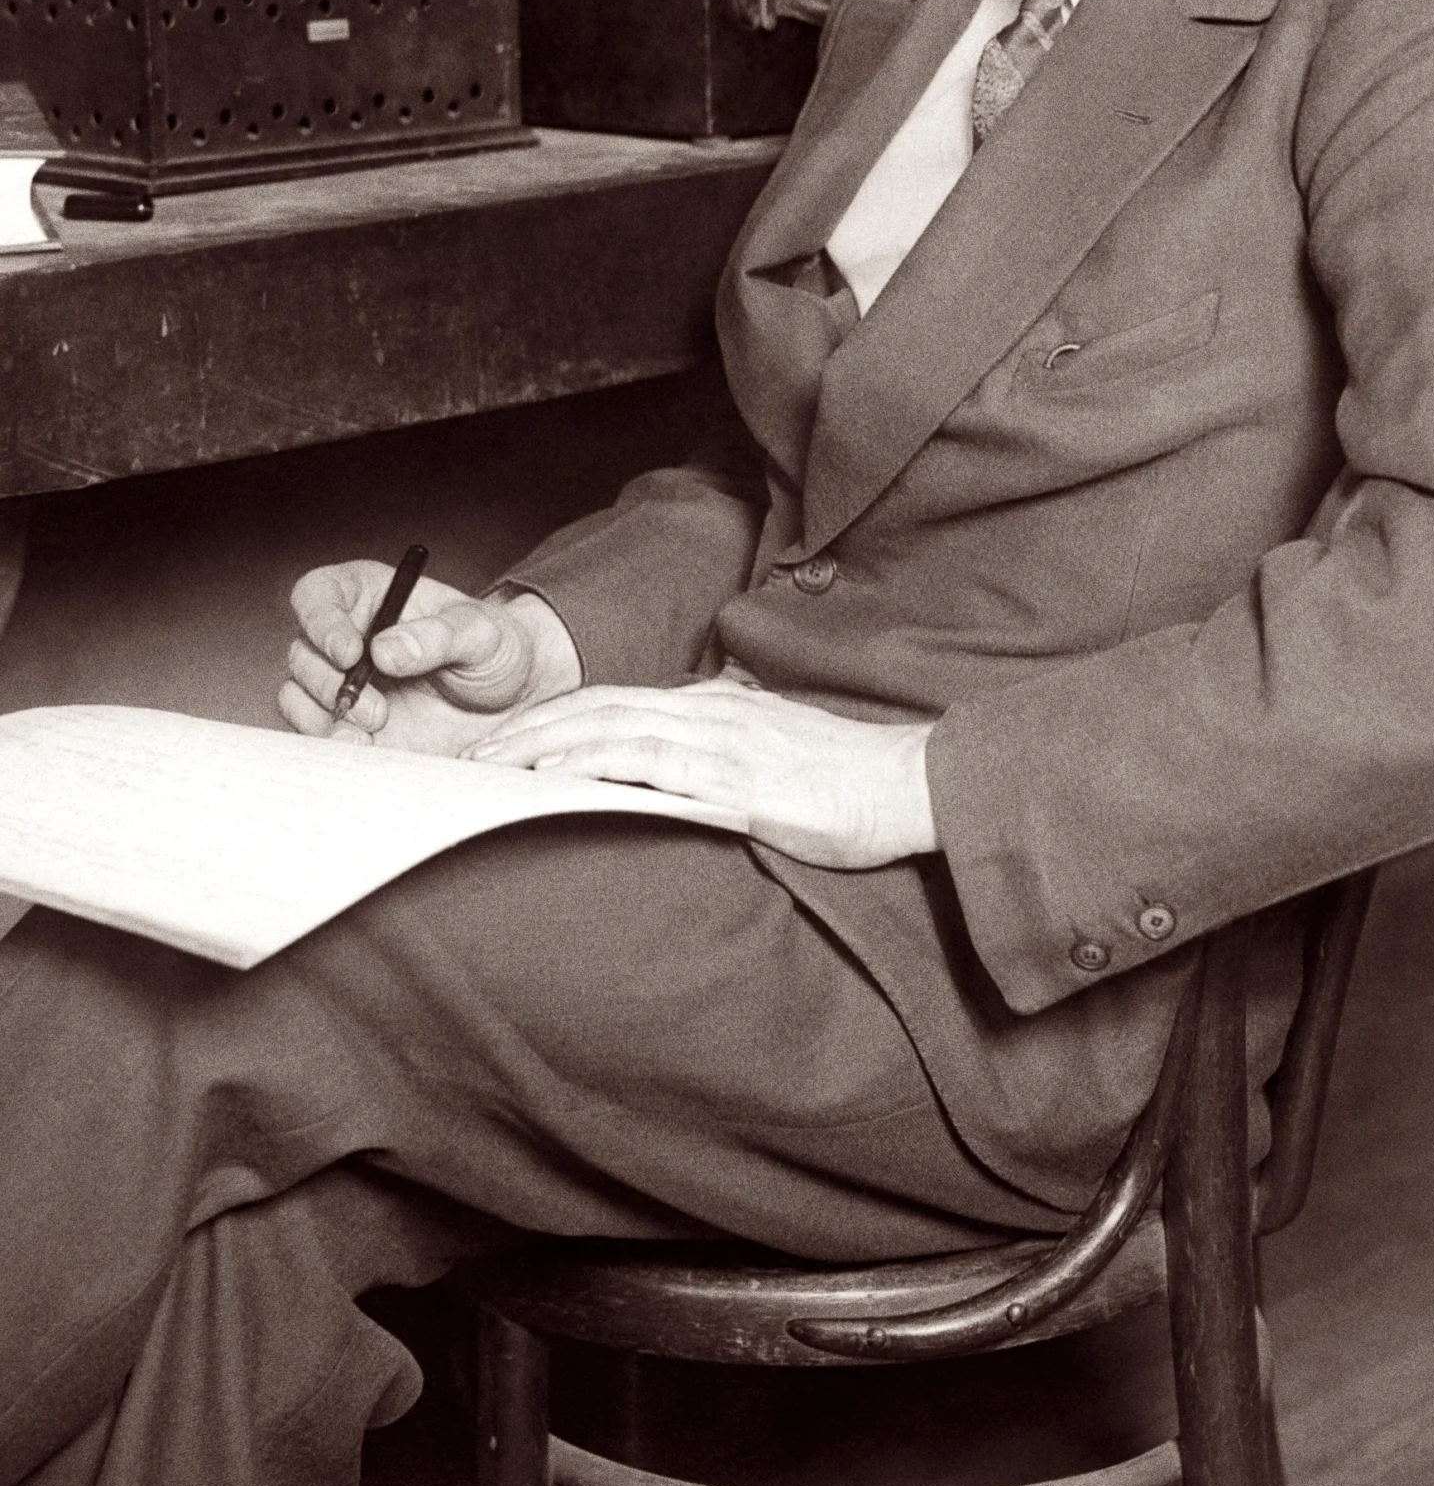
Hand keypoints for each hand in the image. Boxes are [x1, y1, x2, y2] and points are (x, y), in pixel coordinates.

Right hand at [280, 562, 581, 757]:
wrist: (510, 701)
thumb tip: (384, 650)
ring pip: (297, 696)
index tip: (350, 654)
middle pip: (302, 653)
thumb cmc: (494, 649)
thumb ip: (437, 636)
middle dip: (330, 684)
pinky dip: (332, 743)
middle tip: (378, 709)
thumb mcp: (480, 633)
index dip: (321, 622)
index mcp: (369, 596)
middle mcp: (344, 636)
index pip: (316, 596)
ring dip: (326, 717)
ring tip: (377, 728)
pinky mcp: (346, 724)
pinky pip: (315, 733)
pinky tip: (366, 748)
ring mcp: (341, 683)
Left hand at [467, 676, 938, 869]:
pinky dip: (589, 768)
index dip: (554, 719)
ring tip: (489, 771)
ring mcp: (720, 739)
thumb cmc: (848, 780)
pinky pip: (646, 765)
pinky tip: (551, 783)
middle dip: (527, 730)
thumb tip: (681, 778)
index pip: (615, 702)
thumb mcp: (775, 756)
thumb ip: (727, 755)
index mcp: (716, 704)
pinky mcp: (734, 777)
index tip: (506, 744)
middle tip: (470, 759)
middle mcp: (709, 710)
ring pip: (609, 729)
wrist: (911, 783)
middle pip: (596, 708)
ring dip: (541, 747)